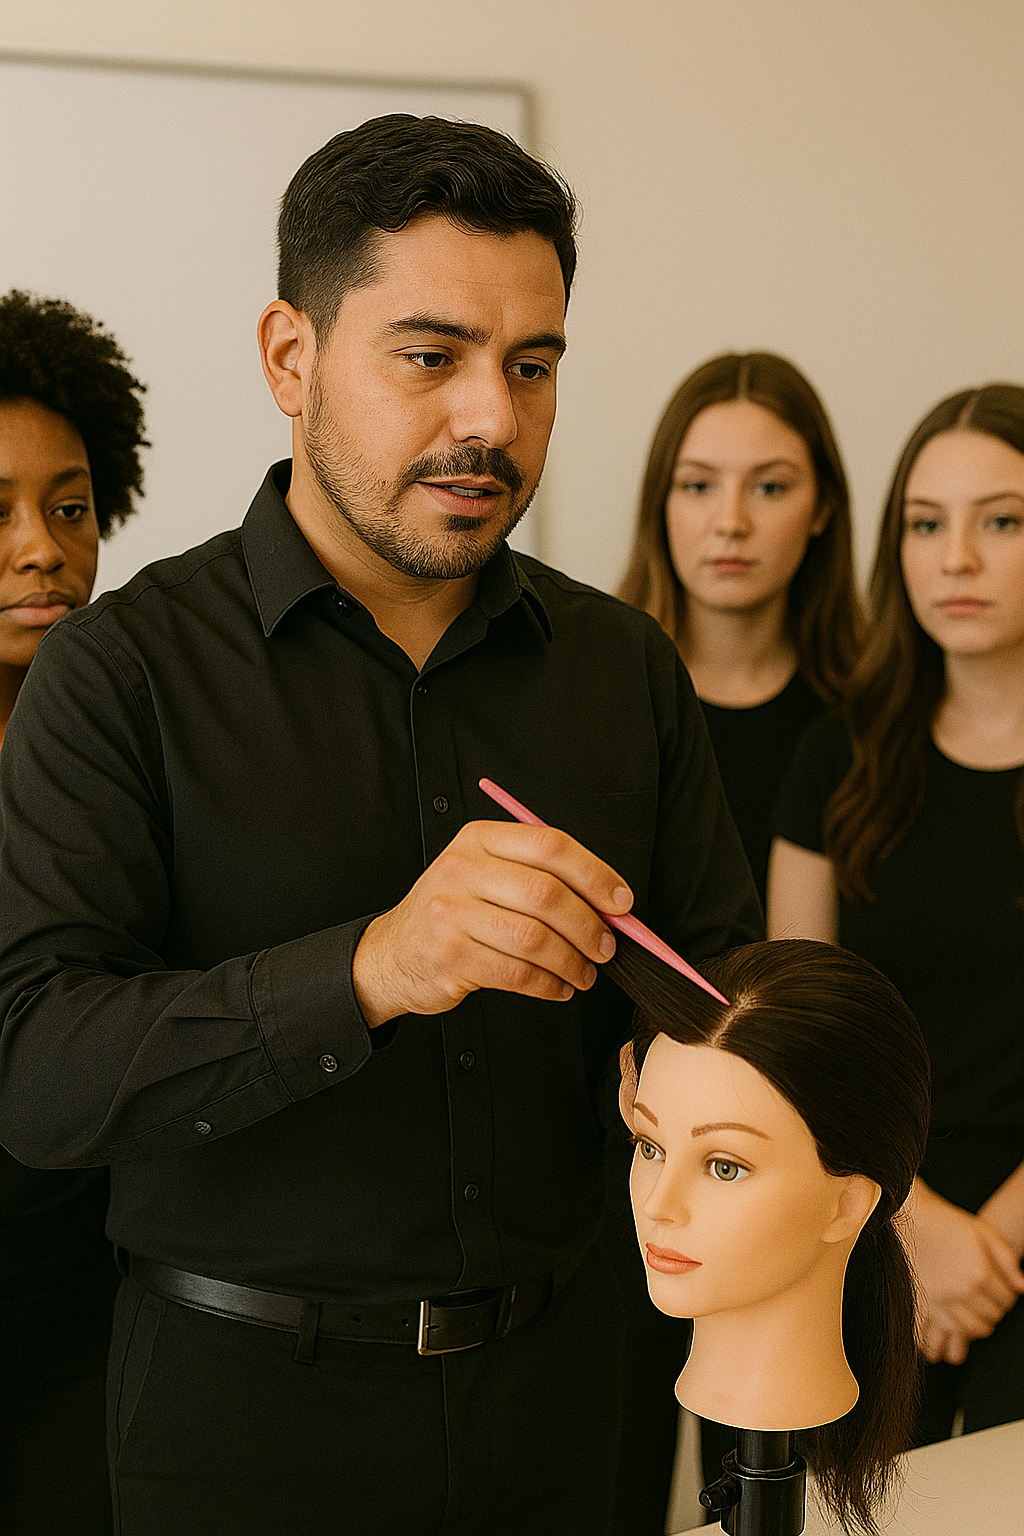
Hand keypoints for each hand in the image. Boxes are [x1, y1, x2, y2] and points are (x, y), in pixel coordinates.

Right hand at [352, 819, 631, 1026]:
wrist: (394, 953)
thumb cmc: (454, 912)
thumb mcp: (487, 876)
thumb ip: (542, 878)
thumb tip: (610, 904)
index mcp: (479, 839)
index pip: (549, 845)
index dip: (594, 873)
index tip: (621, 901)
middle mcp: (462, 869)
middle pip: (547, 894)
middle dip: (589, 926)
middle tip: (606, 947)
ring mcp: (451, 913)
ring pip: (535, 938)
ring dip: (572, 962)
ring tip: (584, 973)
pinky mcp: (450, 956)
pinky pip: (517, 973)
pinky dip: (549, 985)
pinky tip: (557, 986)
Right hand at [905, 1180, 1023, 1364]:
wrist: (913, 1220)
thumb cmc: (949, 1223)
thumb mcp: (985, 1233)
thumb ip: (1008, 1260)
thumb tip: (1022, 1286)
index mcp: (979, 1272)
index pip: (1007, 1299)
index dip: (1009, 1294)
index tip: (1003, 1287)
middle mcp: (962, 1290)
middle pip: (993, 1315)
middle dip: (997, 1307)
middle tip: (990, 1294)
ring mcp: (943, 1300)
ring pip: (974, 1328)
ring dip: (981, 1320)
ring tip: (978, 1306)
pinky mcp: (926, 1304)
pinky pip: (950, 1328)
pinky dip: (959, 1327)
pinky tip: (961, 1313)